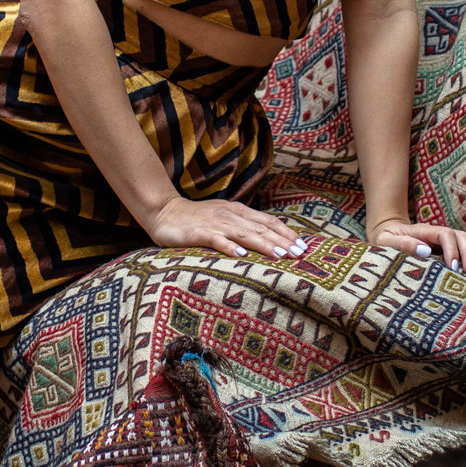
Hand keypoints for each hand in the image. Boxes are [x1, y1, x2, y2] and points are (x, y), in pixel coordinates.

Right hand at [147, 196, 308, 261]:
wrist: (163, 211)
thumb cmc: (195, 218)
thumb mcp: (223, 218)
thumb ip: (242, 225)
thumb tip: (266, 237)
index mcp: (237, 211)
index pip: (267, 221)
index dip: (285, 233)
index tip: (302, 245)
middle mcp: (230, 215)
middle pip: (260, 228)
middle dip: (282, 241)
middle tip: (299, 254)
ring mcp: (214, 223)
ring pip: (244, 234)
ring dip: (263, 244)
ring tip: (280, 255)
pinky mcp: (198, 233)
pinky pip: (216, 240)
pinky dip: (230, 247)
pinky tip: (241, 255)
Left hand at [367, 217, 465, 274]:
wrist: (386, 231)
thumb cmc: (385, 239)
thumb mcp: (387, 241)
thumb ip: (404, 244)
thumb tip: (425, 251)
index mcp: (424, 231)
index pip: (445, 235)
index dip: (452, 249)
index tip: (454, 267)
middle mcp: (437, 232)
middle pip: (461, 236)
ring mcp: (444, 238)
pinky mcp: (448, 244)